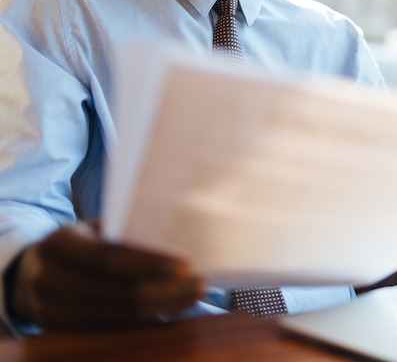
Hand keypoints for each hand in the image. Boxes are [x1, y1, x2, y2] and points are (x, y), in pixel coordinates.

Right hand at [7, 224, 204, 330]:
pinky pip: (108, 331)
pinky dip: (142, 324)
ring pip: (114, 316)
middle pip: (115, 292)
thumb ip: (124, 231)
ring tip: (191, 298)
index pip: (108, 256)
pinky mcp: (58, 333)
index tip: (186, 266)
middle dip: (164, 291)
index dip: (148, 263)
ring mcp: (49, 311)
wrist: (30, 275)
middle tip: (200, 285)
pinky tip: (168, 314)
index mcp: (58, 243)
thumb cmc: (80, 244)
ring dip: (159, 310)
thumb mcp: (92, 229)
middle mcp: (47, 278)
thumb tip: (182, 229)